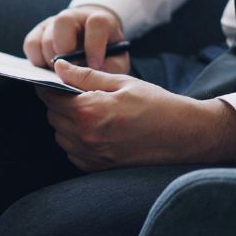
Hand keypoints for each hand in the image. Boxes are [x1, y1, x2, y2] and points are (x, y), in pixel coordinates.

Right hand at [23, 5, 129, 73]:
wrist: (90, 45)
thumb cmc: (105, 55)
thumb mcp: (116, 61)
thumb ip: (110, 69)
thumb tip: (91, 79)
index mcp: (99, 20)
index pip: (96, 23)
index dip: (95, 45)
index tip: (95, 65)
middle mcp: (74, 17)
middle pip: (63, 21)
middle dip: (65, 49)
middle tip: (70, 68)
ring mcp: (54, 22)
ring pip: (45, 35)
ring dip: (51, 59)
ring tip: (60, 73)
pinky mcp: (38, 32)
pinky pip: (30, 44)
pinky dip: (36, 60)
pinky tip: (48, 68)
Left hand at [35, 60, 235, 171]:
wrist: (186, 135)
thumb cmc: (156, 104)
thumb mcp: (121, 82)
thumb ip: (84, 76)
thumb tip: (58, 67)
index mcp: (90, 112)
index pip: (50, 97)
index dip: (49, 86)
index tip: (54, 81)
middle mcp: (86, 137)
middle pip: (52, 116)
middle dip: (59, 103)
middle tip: (78, 95)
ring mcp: (91, 156)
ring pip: (60, 135)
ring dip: (66, 122)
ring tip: (91, 112)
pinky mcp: (97, 168)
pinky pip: (72, 152)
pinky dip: (76, 140)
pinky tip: (96, 130)